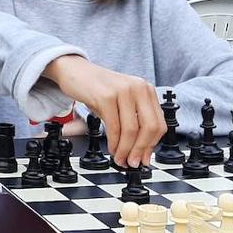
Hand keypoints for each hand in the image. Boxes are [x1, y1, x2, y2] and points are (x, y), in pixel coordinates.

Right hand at [43, 56, 164, 167]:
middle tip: (133, 162)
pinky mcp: (105, 96)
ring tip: (120, 159)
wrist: (74, 70)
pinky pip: (114, 127)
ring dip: (126, 150)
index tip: (145, 158)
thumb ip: (133, 121)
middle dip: (141, 150)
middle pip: (150, 127)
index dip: (152, 145)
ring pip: (132, 130)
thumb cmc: (97, 88)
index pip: (159, 123)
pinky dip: (114, 143)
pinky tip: (111, 149)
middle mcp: (138, 88)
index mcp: (146, 89)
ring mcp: (122, 91)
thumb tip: (141, 151)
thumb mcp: (121, 102)